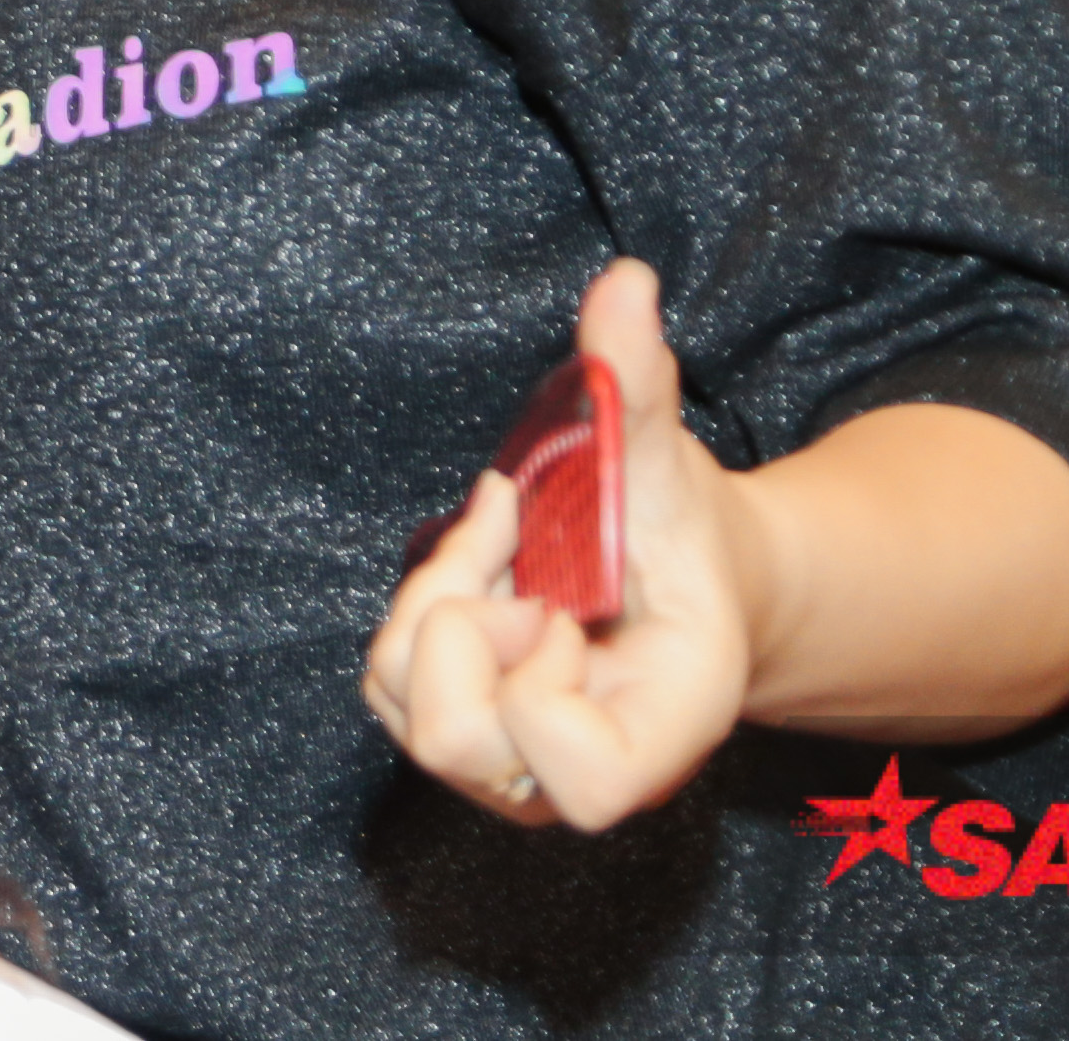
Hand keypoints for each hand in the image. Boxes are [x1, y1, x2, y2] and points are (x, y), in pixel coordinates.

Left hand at [361, 261, 768, 832]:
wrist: (678, 573)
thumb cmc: (680, 531)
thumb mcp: (664, 455)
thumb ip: (639, 380)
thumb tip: (625, 284)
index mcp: (659, 728)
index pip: (585, 785)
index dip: (546, 686)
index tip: (566, 609)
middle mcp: (575, 769)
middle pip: (455, 744)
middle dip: (463, 629)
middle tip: (518, 570)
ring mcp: (511, 758)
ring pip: (404, 706)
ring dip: (436, 600)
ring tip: (503, 540)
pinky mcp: (458, 724)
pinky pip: (388, 678)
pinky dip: (420, 602)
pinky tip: (483, 551)